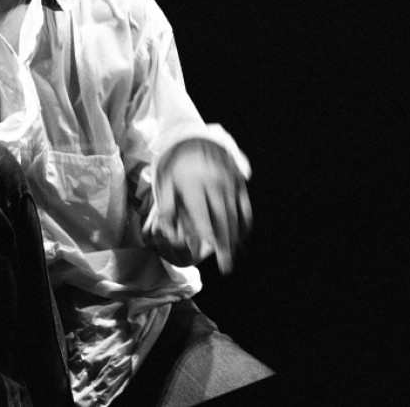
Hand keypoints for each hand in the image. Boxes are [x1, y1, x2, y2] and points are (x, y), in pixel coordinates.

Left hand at [146, 139, 251, 273]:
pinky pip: (245, 208)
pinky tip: (241, 239)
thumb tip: (174, 235)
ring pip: (235, 216)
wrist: (196, 142)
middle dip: (225, 246)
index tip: (210, 250)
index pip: (202, 215)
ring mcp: (230, 183)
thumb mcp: (165, 186)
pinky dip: (245, 225)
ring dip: (235, 239)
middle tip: (226, 267)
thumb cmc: (177, 171)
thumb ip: (166, 211)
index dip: (207, 234)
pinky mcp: (239, 183)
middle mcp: (215, 184)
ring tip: (232, 257)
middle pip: (222, 220)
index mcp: (194, 185)